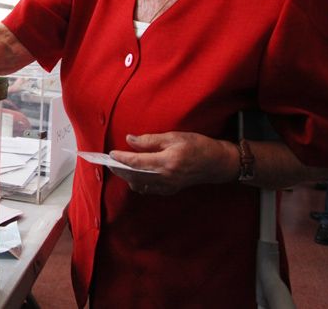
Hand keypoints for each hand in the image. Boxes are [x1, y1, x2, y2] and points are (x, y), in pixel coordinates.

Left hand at [107, 132, 236, 194]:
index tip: (111, 154)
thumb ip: (150, 140)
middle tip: (109, 162)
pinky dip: (138, 183)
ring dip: (127, 177)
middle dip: (120, 170)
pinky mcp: (170, 190)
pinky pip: (149, 189)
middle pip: (135, 177)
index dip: (121, 158)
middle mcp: (166, 177)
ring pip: (140, 185)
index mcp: (167, 162)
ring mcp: (168, 186)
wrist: (217, 163)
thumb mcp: (174, 137)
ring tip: (119, 167)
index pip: (137, 162)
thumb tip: (130, 140)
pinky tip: (134, 175)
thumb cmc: (198, 146)